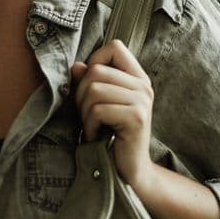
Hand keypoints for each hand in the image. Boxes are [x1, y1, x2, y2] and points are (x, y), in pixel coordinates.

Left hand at [71, 39, 155, 192]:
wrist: (128, 172)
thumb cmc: (110, 137)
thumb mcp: (99, 105)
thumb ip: (90, 82)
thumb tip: (76, 66)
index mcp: (137, 78)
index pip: (114, 47)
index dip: (95, 60)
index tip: (91, 86)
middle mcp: (143, 86)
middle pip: (96, 70)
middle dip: (81, 94)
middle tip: (89, 116)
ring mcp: (142, 101)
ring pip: (94, 89)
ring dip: (85, 113)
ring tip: (93, 126)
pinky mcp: (136, 117)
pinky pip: (98, 110)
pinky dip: (90, 126)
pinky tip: (97, 137)